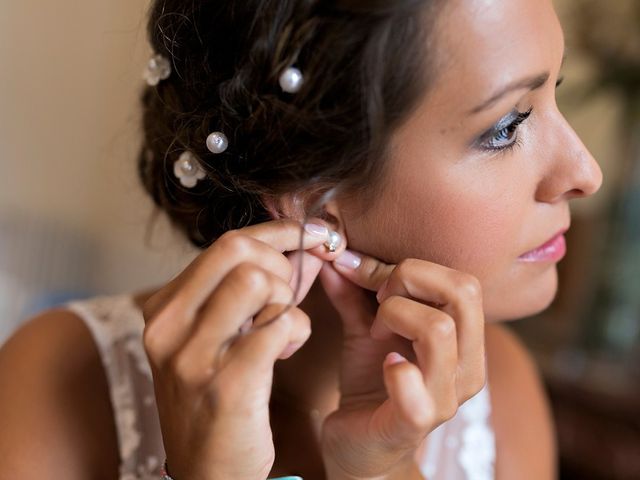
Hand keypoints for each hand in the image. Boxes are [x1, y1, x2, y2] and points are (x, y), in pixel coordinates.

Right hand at [142, 219, 340, 479]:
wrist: (208, 473)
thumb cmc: (217, 397)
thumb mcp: (221, 335)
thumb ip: (256, 287)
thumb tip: (303, 247)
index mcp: (163, 309)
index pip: (226, 243)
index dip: (276, 232)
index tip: (312, 232)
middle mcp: (167, 327)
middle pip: (239, 251)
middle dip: (280, 267)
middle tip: (284, 300)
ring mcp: (192, 356)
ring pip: (258, 282)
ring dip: (286, 303)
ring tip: (280, 332)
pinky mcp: (226, 384)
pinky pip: (279, 324)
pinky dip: (295, 331)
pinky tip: (285, 352)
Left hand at [318, 251, 486, 478]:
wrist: (360, 445)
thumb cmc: (371, 382)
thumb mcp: (365, 328)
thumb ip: (355, 291)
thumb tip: (335, 252)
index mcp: (465, 339)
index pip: (463, 280)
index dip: (411, 267)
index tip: (369, 277)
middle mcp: (467, 367)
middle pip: (463, 292)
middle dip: (408, 280)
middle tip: (379, 301)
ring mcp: (445, 398)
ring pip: (440, 330)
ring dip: (395, 316)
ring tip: (374, 332)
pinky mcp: (414, 424)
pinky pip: (414, 387)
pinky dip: (393, 367)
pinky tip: (382, 365)